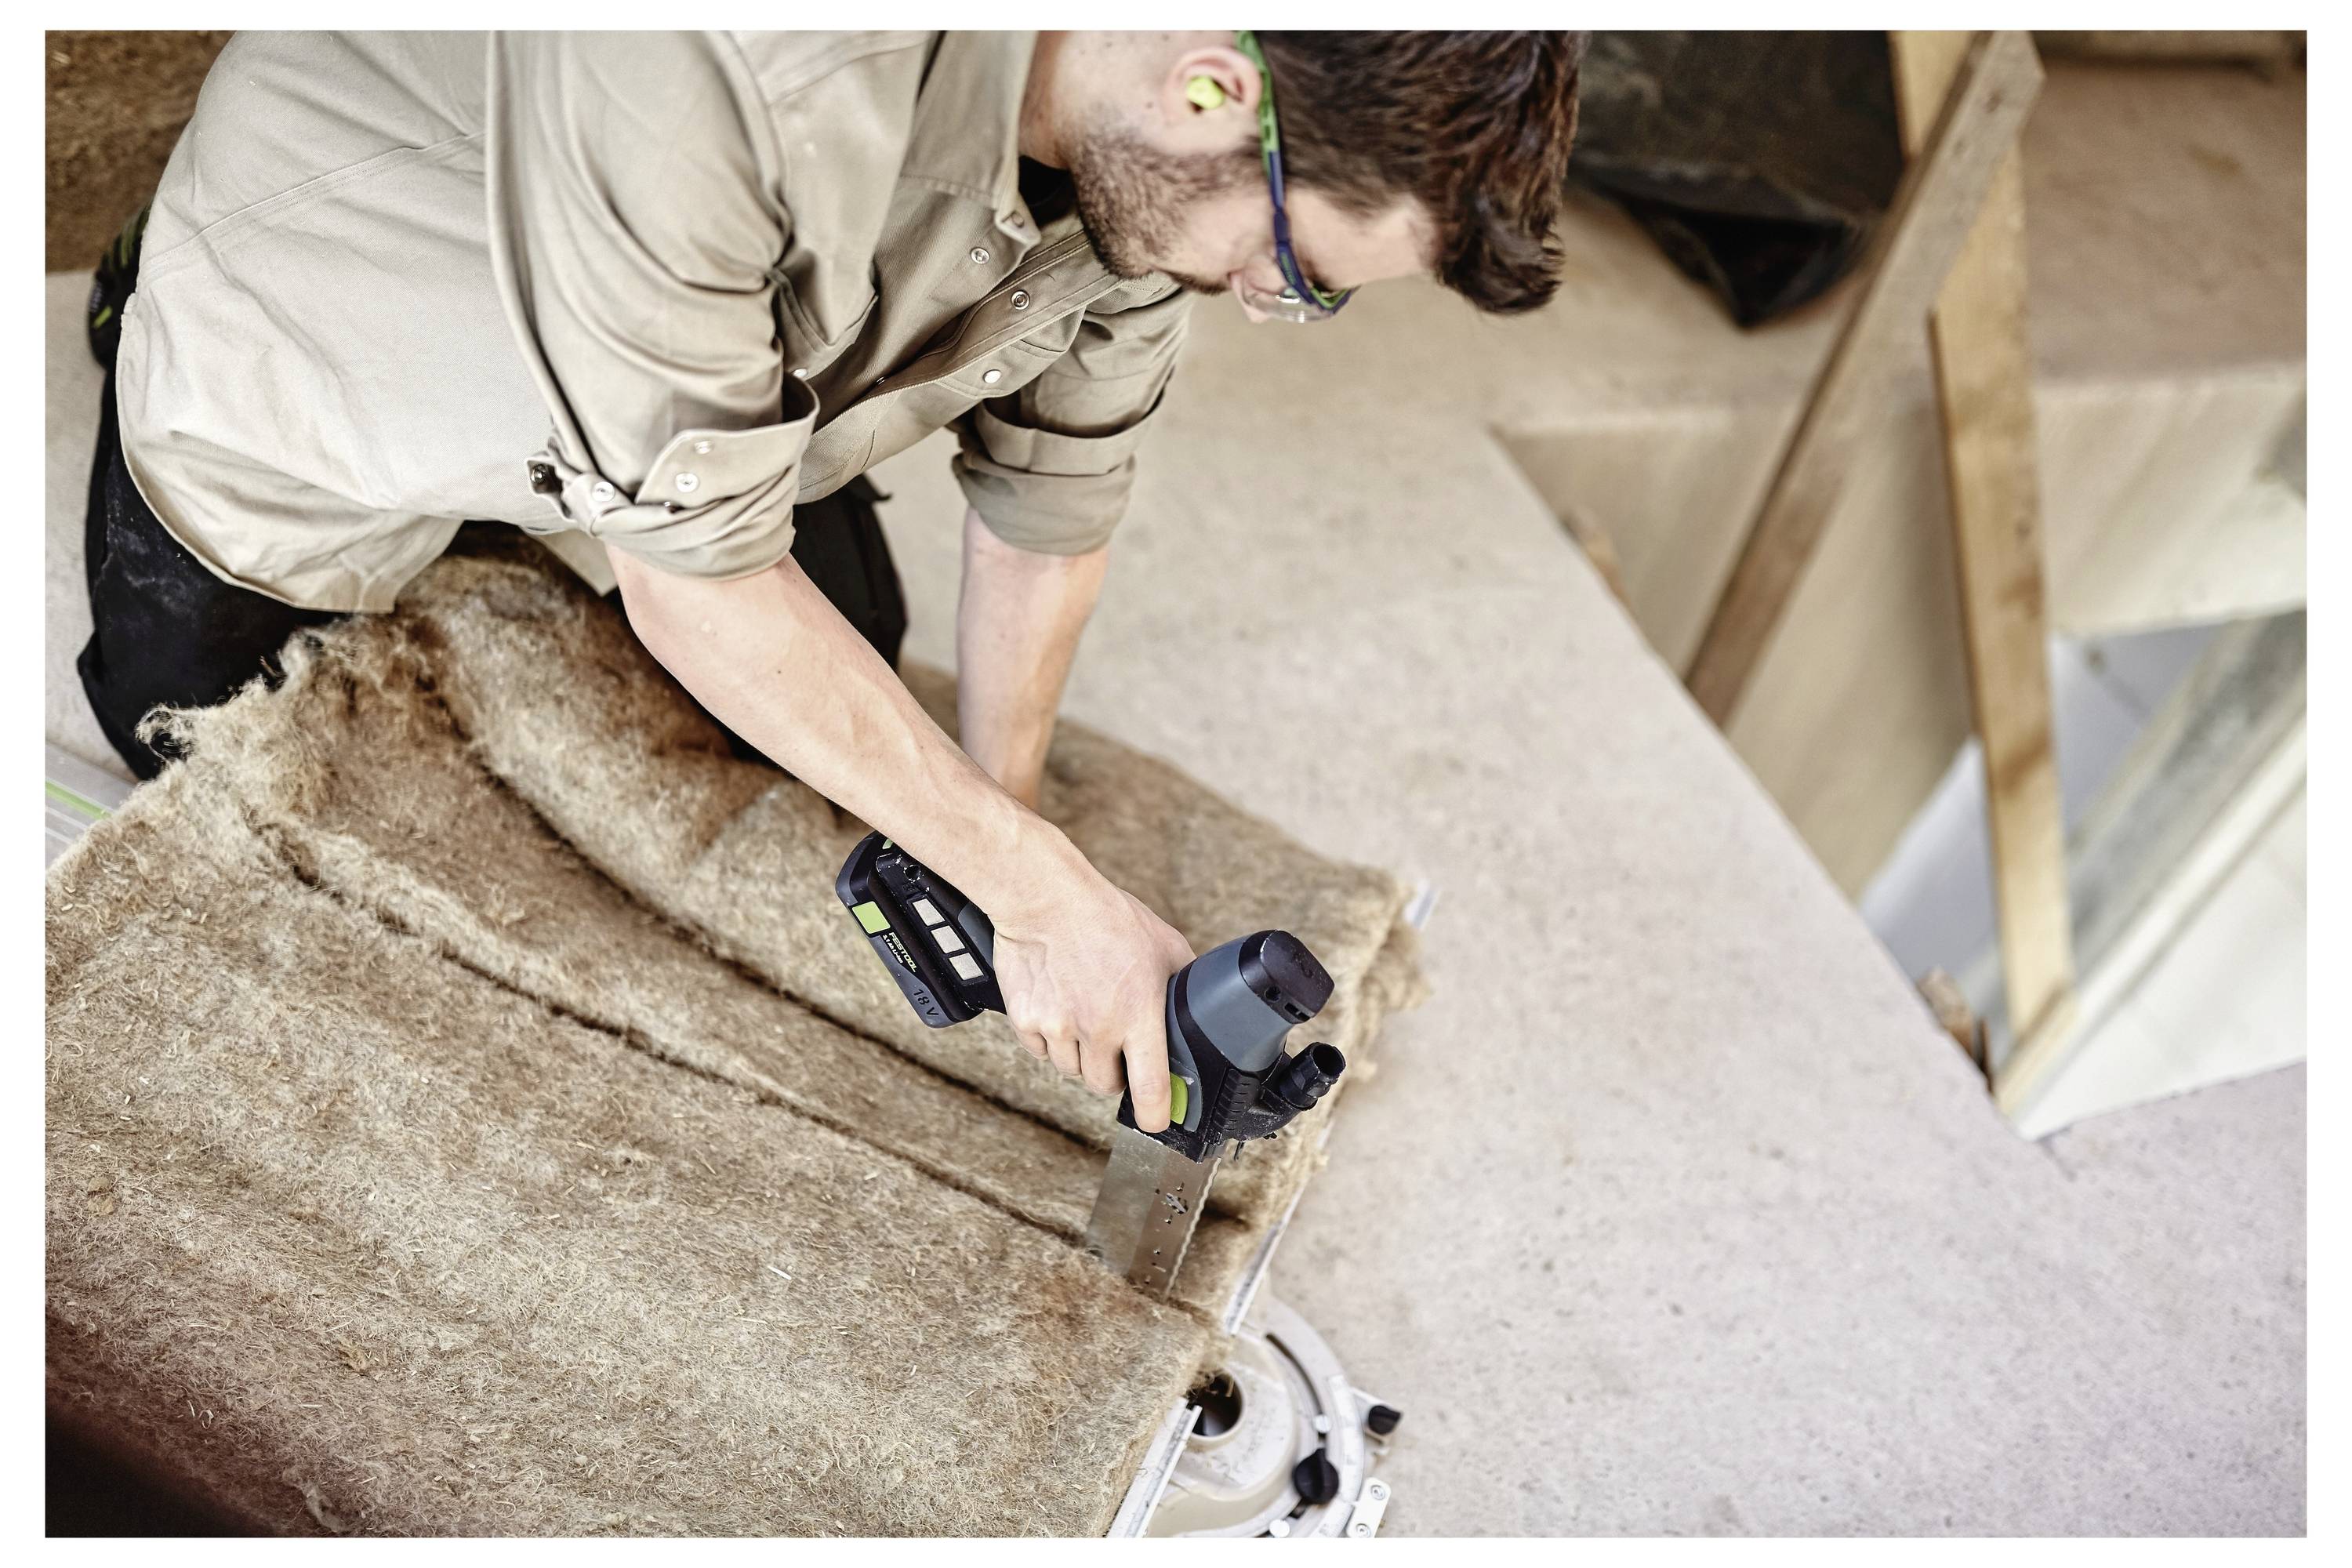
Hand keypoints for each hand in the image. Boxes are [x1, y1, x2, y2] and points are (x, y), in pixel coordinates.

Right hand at [988, 860, 1193, 1131]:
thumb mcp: (1165, 945)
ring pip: (1072, 1069)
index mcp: (1139, 1014)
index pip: (1150, 1087)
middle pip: (1106, 1085)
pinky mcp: (1026, 1021)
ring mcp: (1059, 1028)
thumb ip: (1182, 985)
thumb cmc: (1107, 917)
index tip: (1156, 1120)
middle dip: (1115, 1073)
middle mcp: (1098, 1029)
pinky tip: (1058, 1005)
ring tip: (1085, 1013)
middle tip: (1117, 1045)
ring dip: (1081, 1054)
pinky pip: (1041, 1051)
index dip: (1155, 1114)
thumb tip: (1202, 1007)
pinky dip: (1051, 1039)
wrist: (1046, 898)